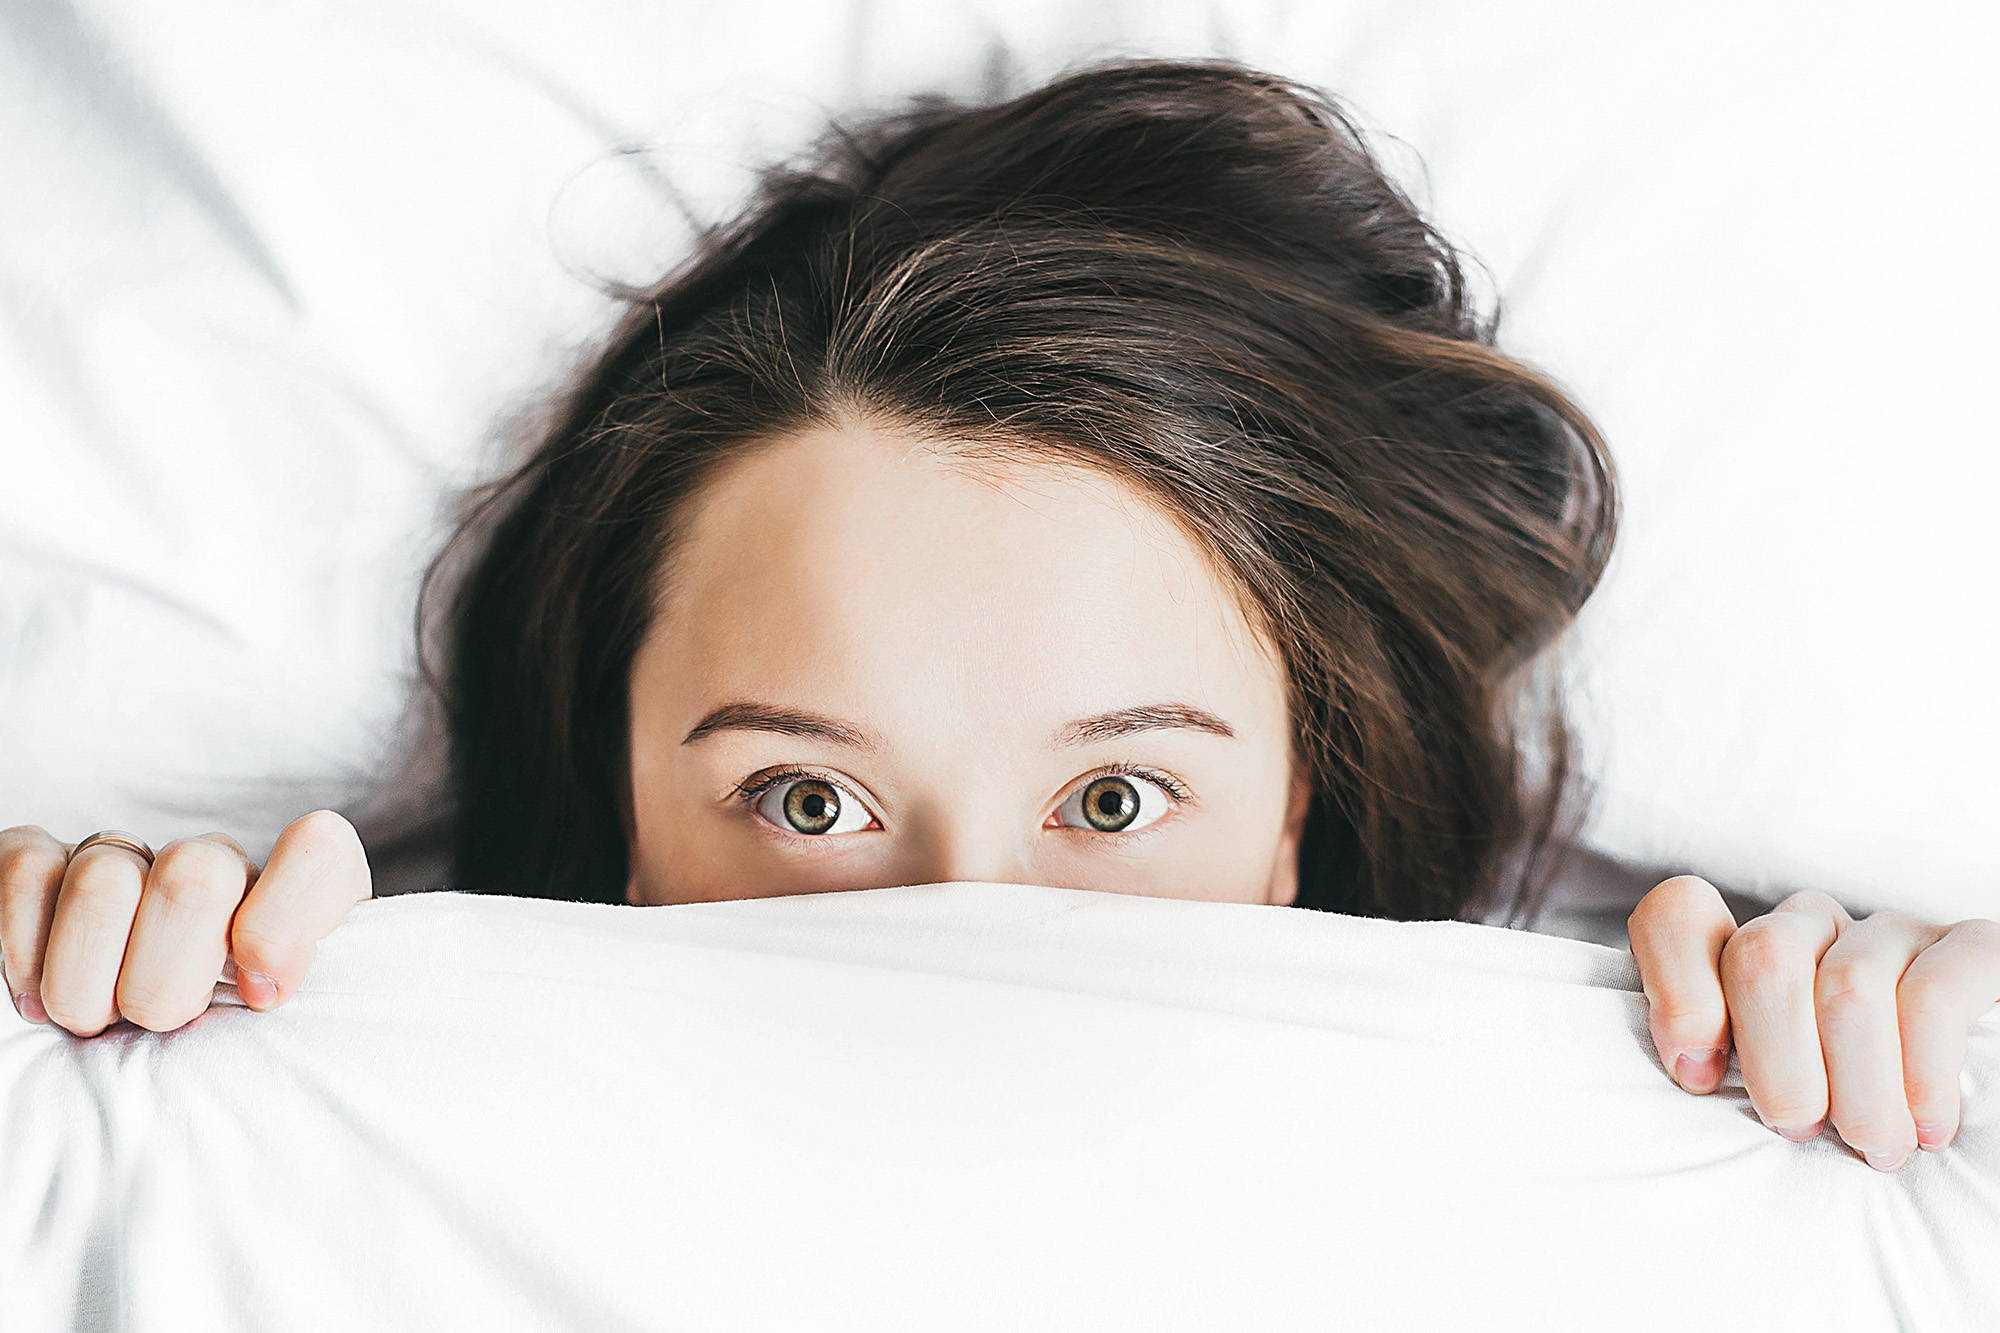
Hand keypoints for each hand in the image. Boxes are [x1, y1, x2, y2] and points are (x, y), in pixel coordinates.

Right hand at [0, 810, 372, 1036]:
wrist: (135, 1061)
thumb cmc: (229, 1057)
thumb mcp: (287, 1044)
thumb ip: (300, 1014)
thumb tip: (265, 990)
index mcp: (296, 901)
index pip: (318, 852)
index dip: (284, 923)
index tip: (261, 997)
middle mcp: (216, 867)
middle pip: (195, 878)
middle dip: (165, 983)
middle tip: (157, 1025)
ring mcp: (130, 860)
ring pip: (105, 881)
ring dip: (89, 983)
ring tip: (97, 1021)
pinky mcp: (45, 865)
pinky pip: (28, 871)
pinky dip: (23, 948)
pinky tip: (36, 996)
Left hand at [1628, 875, 1999, 1170]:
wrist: (1968, 1109)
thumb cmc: (1836, 1118)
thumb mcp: (1759, 1094)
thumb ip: (1711, 1066)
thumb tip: (1692, 1071)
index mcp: (1743, 951)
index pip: (1678, 915)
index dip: (1677, 990)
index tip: (1700, 1077)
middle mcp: (1812, 925)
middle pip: (1763, 957)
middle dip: (1776, 1062)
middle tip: (1799, 1129)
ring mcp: (1890, 932)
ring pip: (1848, 987)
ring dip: (1857, 1088)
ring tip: (1873, 1146)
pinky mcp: (1970, 949)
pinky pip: (1933, 995)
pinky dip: (1923, 1073)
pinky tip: (1927, 1126)